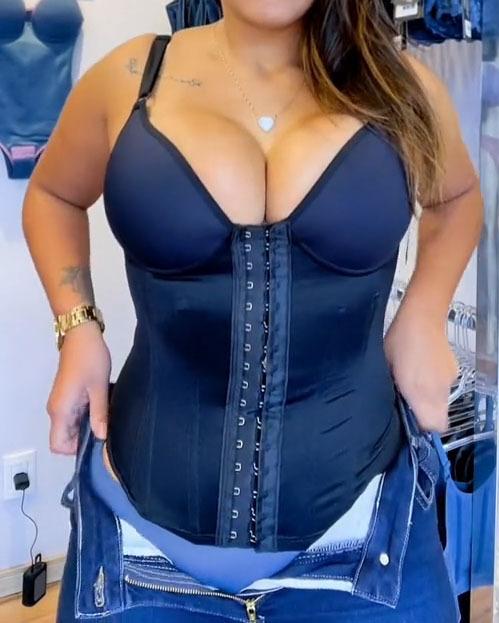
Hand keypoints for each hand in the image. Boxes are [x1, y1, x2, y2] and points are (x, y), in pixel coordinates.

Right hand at [46, 321, 110, 454]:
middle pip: (65, 438)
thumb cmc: (90, 358)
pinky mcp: (67, 396)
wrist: (81, 335)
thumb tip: (101, 438)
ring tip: (108, 418)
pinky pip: (74, 415)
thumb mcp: (99, 388)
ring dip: (88, 426)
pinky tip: (103, 408)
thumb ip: (99, 414)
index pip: (58, 445)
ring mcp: (61, 402)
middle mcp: (57, 410)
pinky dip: (87, 416)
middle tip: (107, 429)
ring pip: (71, 426)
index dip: (76, 449)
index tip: (97, 441)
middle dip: (85, 439)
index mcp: (61, 410)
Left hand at [384, 310, 458, 432]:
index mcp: (420, 393)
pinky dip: (435, 386)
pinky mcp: (454, 370)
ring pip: (442, 403)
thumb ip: (392, 391)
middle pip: (440, 419)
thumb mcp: (386, 369)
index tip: (410, 423)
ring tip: (414, 384)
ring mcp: (448, 380)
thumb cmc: (397, 341)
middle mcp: (438, 391)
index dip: (422, 429)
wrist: (421, 317)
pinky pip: (445, 387)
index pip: (431, 427)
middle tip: (410, 407)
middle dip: (426, 418)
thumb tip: (393, 404)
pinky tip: (423, 371)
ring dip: (430, 401)